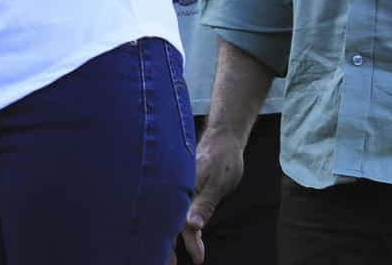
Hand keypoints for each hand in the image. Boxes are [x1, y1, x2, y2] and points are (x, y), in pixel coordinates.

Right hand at [179, 127, 246, 263]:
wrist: (223, 138)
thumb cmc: (223, 160)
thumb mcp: (218, 183)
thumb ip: (204, 205)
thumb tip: (193, 226)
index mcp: (183, 190)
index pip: (179, 222)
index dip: (186, 242)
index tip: (197, 259)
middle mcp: (177, 190)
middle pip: (169, 222)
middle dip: (168, 245)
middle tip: (170, 264)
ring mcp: (179, 189)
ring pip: (171, 216)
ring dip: (172, 236)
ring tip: (173, 256)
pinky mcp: (184, 189)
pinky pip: (177, 210)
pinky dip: (177, 224)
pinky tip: (185, 234)